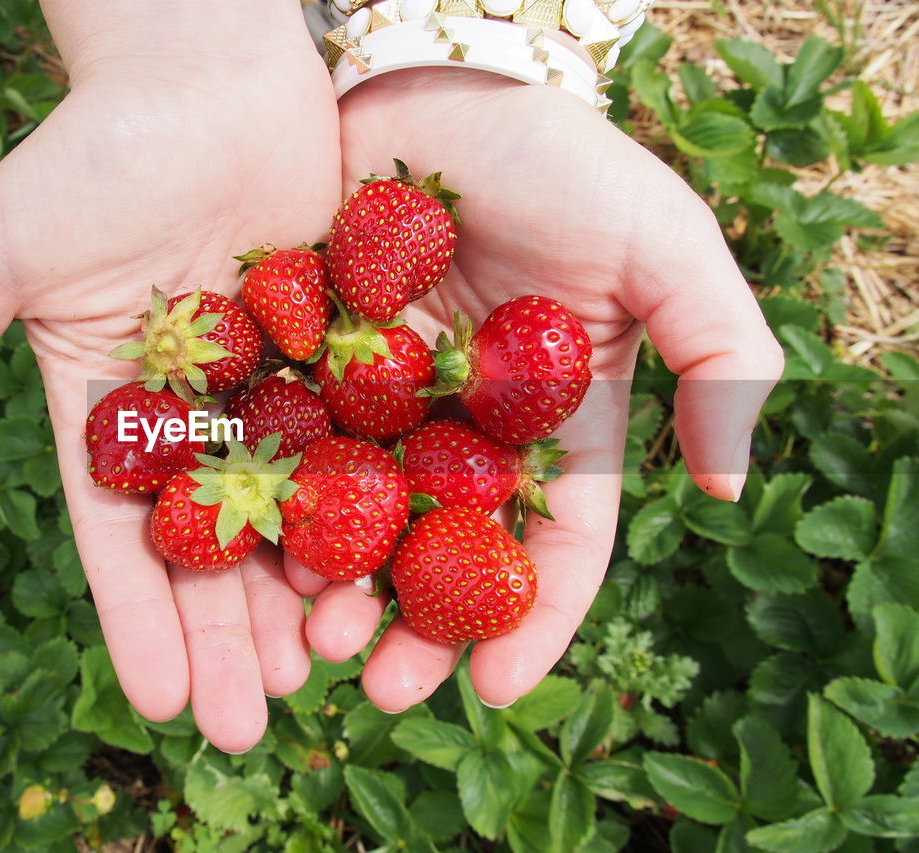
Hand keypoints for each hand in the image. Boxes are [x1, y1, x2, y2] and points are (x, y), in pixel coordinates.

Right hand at [0, 4, 341, 752]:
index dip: (139, 621)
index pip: (122, 536)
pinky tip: (393, 575)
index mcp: (112, 408)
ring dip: (306, 596)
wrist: (200, 70)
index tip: (158, 702)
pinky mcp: (338, 347)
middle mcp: (193, 414)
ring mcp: (270, 387)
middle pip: (212, 546)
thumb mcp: (2, 249)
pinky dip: (373, 506)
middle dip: (227, 638)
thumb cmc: (92, 151)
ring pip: (292, 512)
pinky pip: (359, 439)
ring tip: (324, 677)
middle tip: (249, 728)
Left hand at [290, 68, 783, 711]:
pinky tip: (256, 561)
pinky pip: (289, 458)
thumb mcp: (662, 245)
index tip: (497, 690)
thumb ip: (719, 356)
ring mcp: (379, 406)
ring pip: (360, 525)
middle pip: (444, 555)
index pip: (553, 543)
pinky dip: (277, 516)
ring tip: (314, 644)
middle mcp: (463, 431)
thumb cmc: (551, 158)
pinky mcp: (303, 372)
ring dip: (339, 593)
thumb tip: (731, 489)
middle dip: (418, 629)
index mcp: (553, 422)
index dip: (532, 619)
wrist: (421, 83)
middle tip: (382, 689)